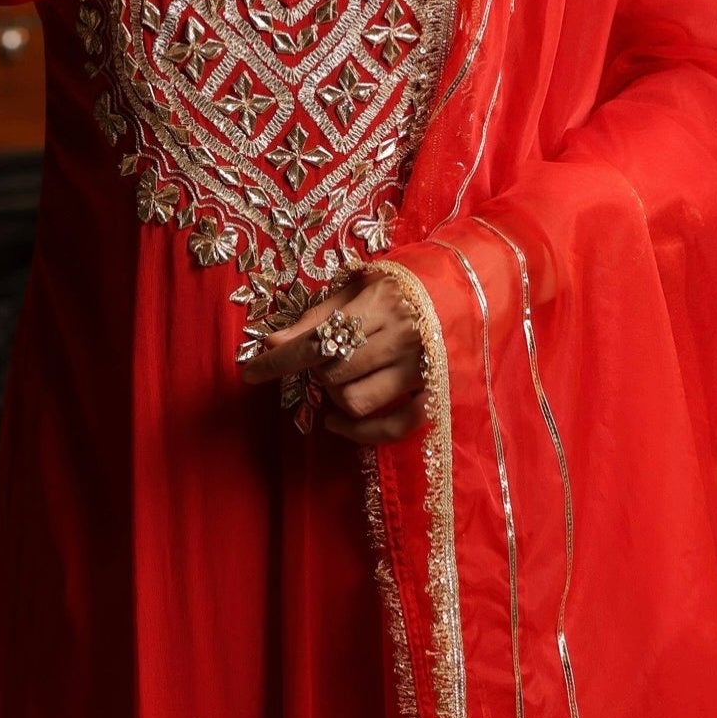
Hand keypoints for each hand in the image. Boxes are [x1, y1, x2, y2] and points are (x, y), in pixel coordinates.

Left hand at [241, 272, 428, 445]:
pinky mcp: (434, 396)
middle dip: (315, 371)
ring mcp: (421, 370)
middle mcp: (403, 336)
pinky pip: (390, 429)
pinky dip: (358, 432)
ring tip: (339, 376)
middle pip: (335, 372)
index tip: (249, 372)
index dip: (279, 359)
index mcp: (382, 302)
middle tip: (319, 358)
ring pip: (356, 401)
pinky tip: (338, 422)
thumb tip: (270, 342)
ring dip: (335, 395)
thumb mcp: (359, 287)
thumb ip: (316, 317)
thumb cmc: (403, 286)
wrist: (467, 290)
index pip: (318, 338)